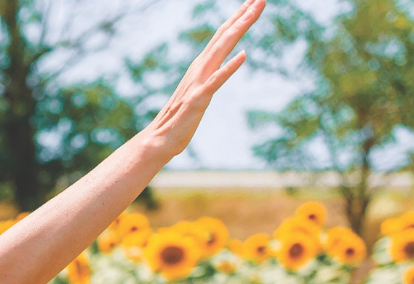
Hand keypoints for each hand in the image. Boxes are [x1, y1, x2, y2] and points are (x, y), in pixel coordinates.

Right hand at [143, 0, 263, 157]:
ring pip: (221, 51)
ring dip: (238, 31)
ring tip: (253, 13)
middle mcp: (200, 68)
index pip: (222, 36)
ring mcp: (198, 82)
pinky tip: (243, 55)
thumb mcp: (200, 92)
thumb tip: (229, 61)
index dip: (238, 18)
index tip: (254, 2)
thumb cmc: (180, 119)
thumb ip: (213, 75)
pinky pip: (216, 81)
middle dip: (243, 16)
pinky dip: (229, 67)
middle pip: (224, 36)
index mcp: (201, 66)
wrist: (159, 139)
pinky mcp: (198, 99)